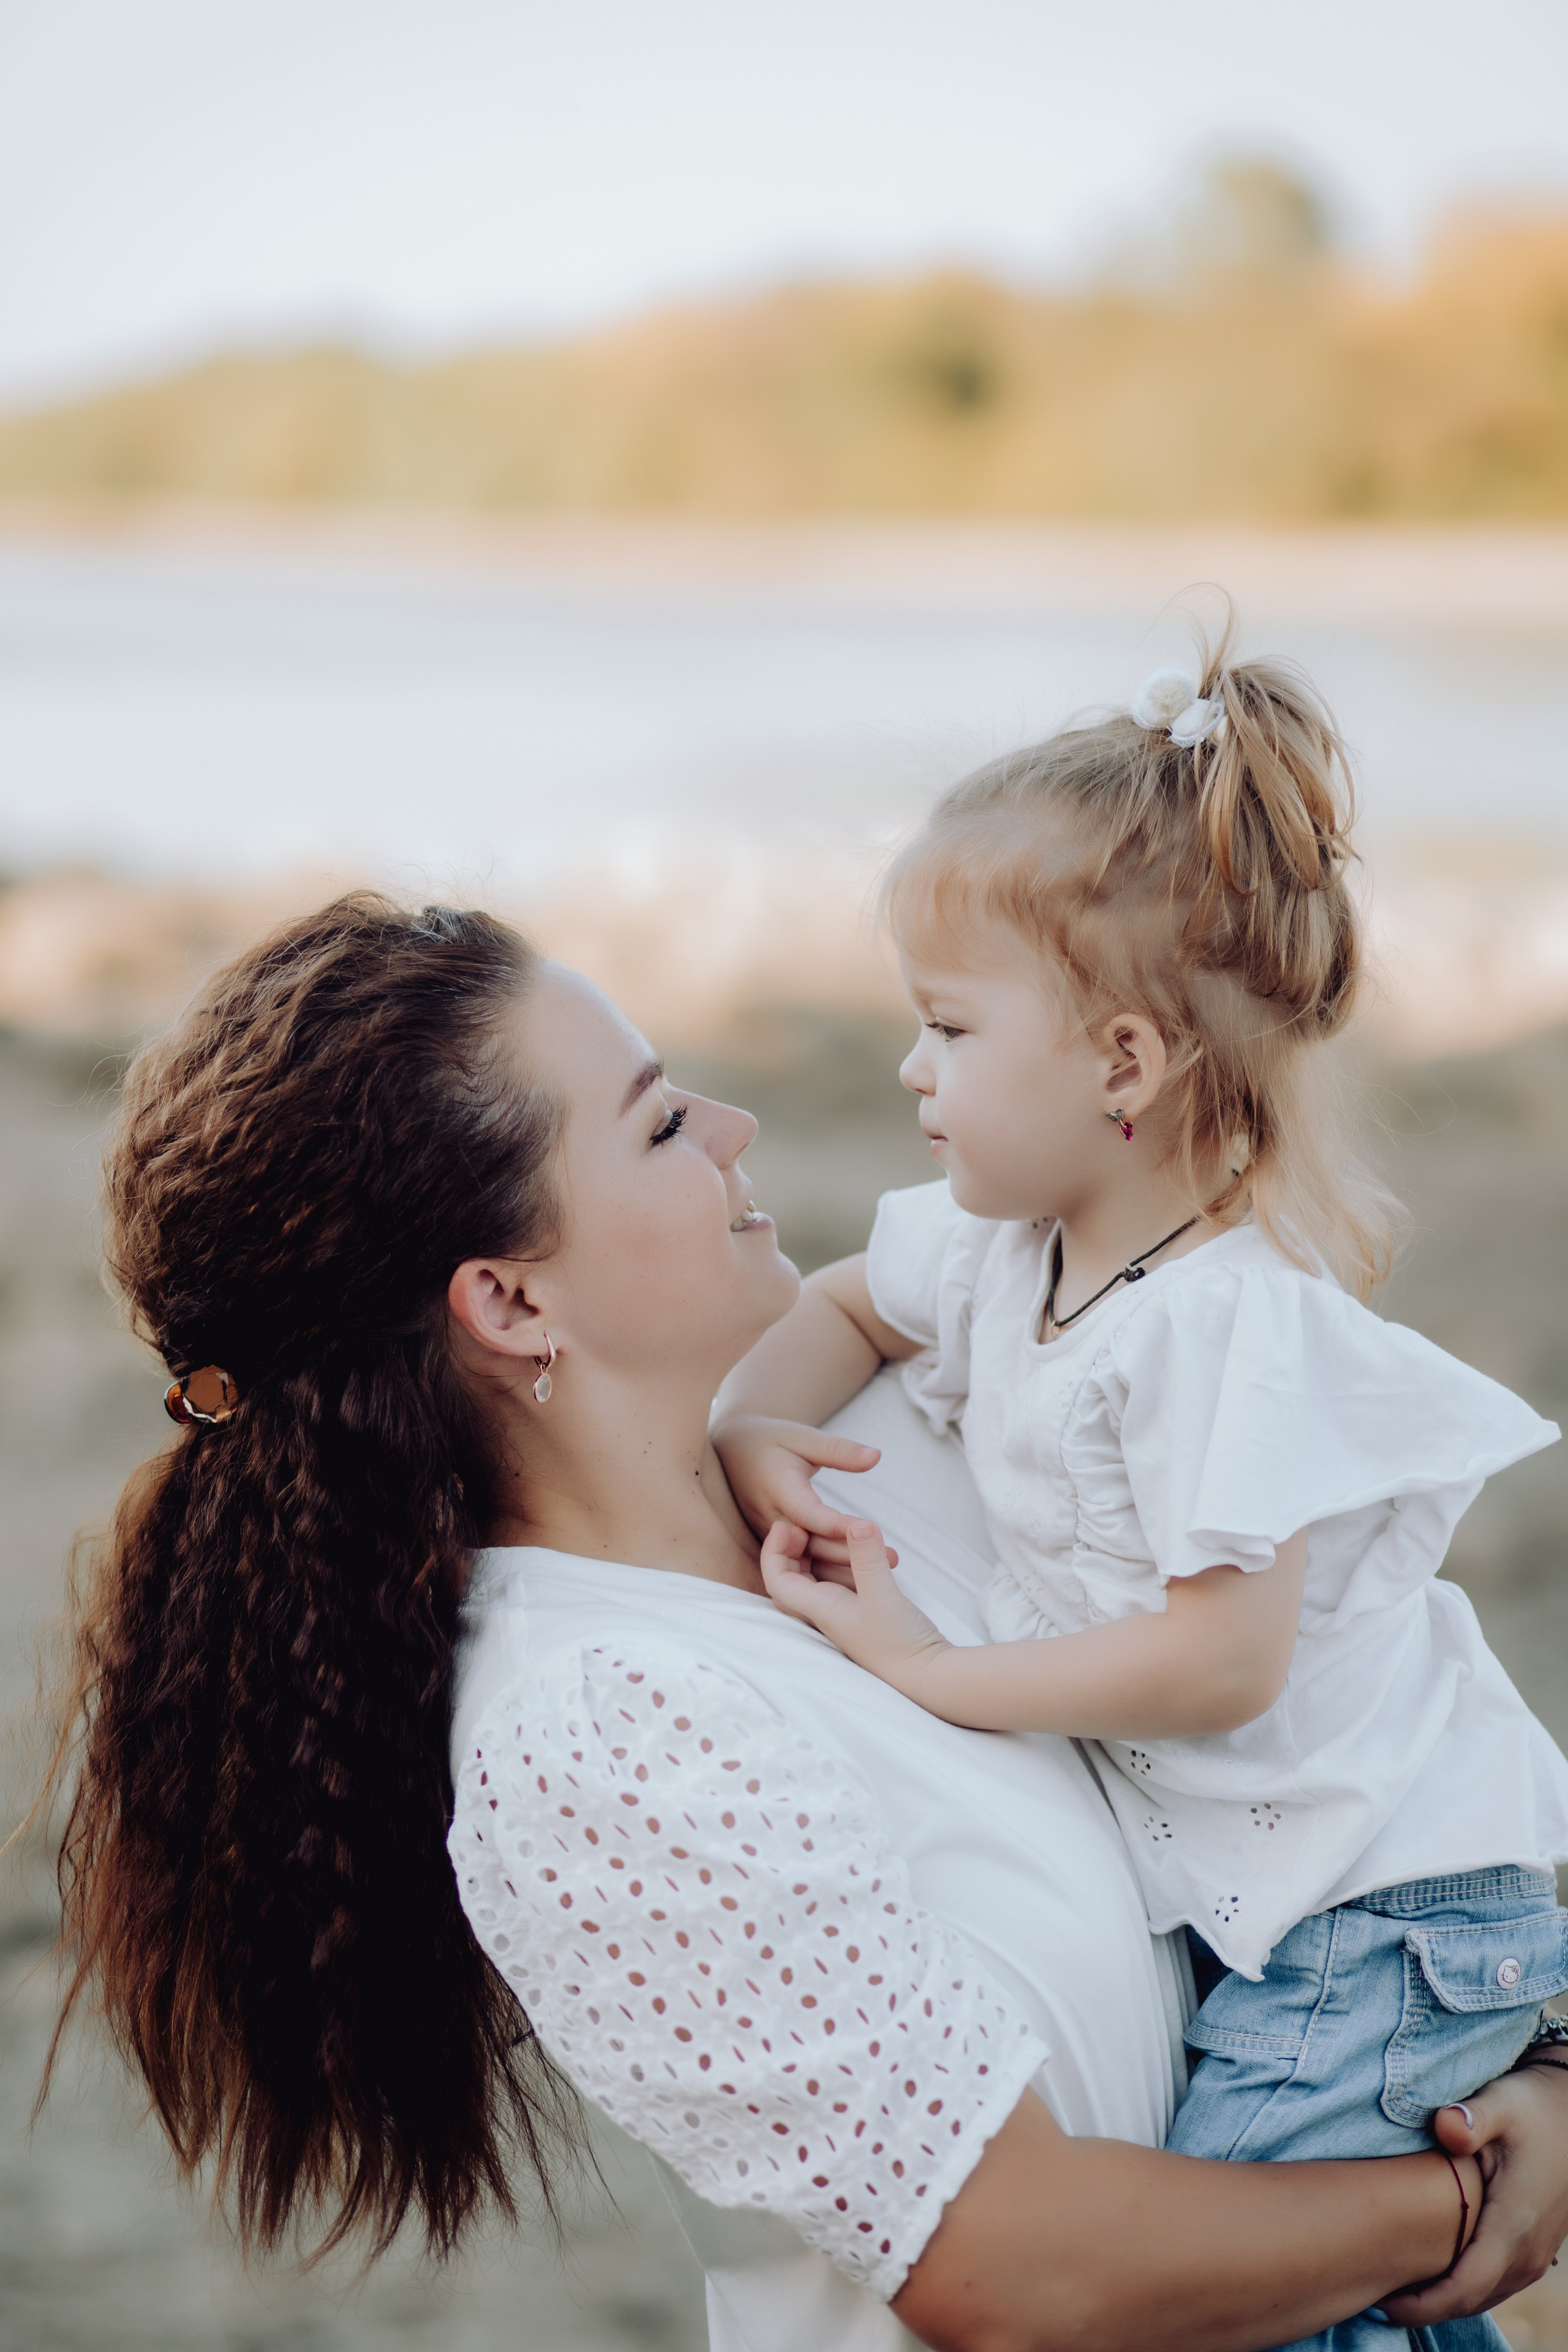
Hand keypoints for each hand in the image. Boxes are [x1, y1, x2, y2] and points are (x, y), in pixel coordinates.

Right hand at [713, 1413, 895, 1567]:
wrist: (731, 1451)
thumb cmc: (770, 1439)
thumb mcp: (802, 1437)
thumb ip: (838, 1450)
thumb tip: (876, 1456)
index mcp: (778, 1487)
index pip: (809, 1513)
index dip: (838, 1525)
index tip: (869, 1532)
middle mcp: (771, 1516)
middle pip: (812, 1545)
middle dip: (851, 1555)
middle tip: (892, 1560)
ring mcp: (771, 1533)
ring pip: (808, 1560)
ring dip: (843, 1571)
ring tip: (883, 1576)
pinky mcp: (774, 1542)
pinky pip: (803, 1561)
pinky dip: (830, 1571)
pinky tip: (859, 1582)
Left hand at [760, 1518, 949, 1693]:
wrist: (925, 1676)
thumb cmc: (901, 1643)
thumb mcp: (884, 1594)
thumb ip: (868, 1558)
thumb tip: (857, 1524)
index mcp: (820, 1609)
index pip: (777, 1581)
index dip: (773, 1551)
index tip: (786, 1526)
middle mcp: (825, 1612)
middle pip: (790, 1579)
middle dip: (790, 1549)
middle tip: (802, 1526)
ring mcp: (842, 1614)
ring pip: (814, 1580)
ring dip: (817, 1554)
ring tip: (829, 1530)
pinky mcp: (861, 1614)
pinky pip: (837, 1583)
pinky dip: (839, 1563)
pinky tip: (856, 1551)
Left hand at [1382, 2061, 1567, 2325]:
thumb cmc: (1529, 2107)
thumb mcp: (1500, 2104)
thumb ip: (1471, 2118)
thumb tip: (1446, 2127)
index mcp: (1514, 2227)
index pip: (1465, 2287)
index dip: (1423, 2304)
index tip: (1381, 2302)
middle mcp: (1528, 2253)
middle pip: (1469, 2300)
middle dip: (1423, 2307)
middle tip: (1371, 2294)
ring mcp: (1534, 2256)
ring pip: (1483, 2297)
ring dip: (1441, 2300)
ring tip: (1393, 2287)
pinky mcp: (1532, 2250)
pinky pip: (1493, 2285)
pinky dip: (1461, 2288)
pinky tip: (1428, 2272)